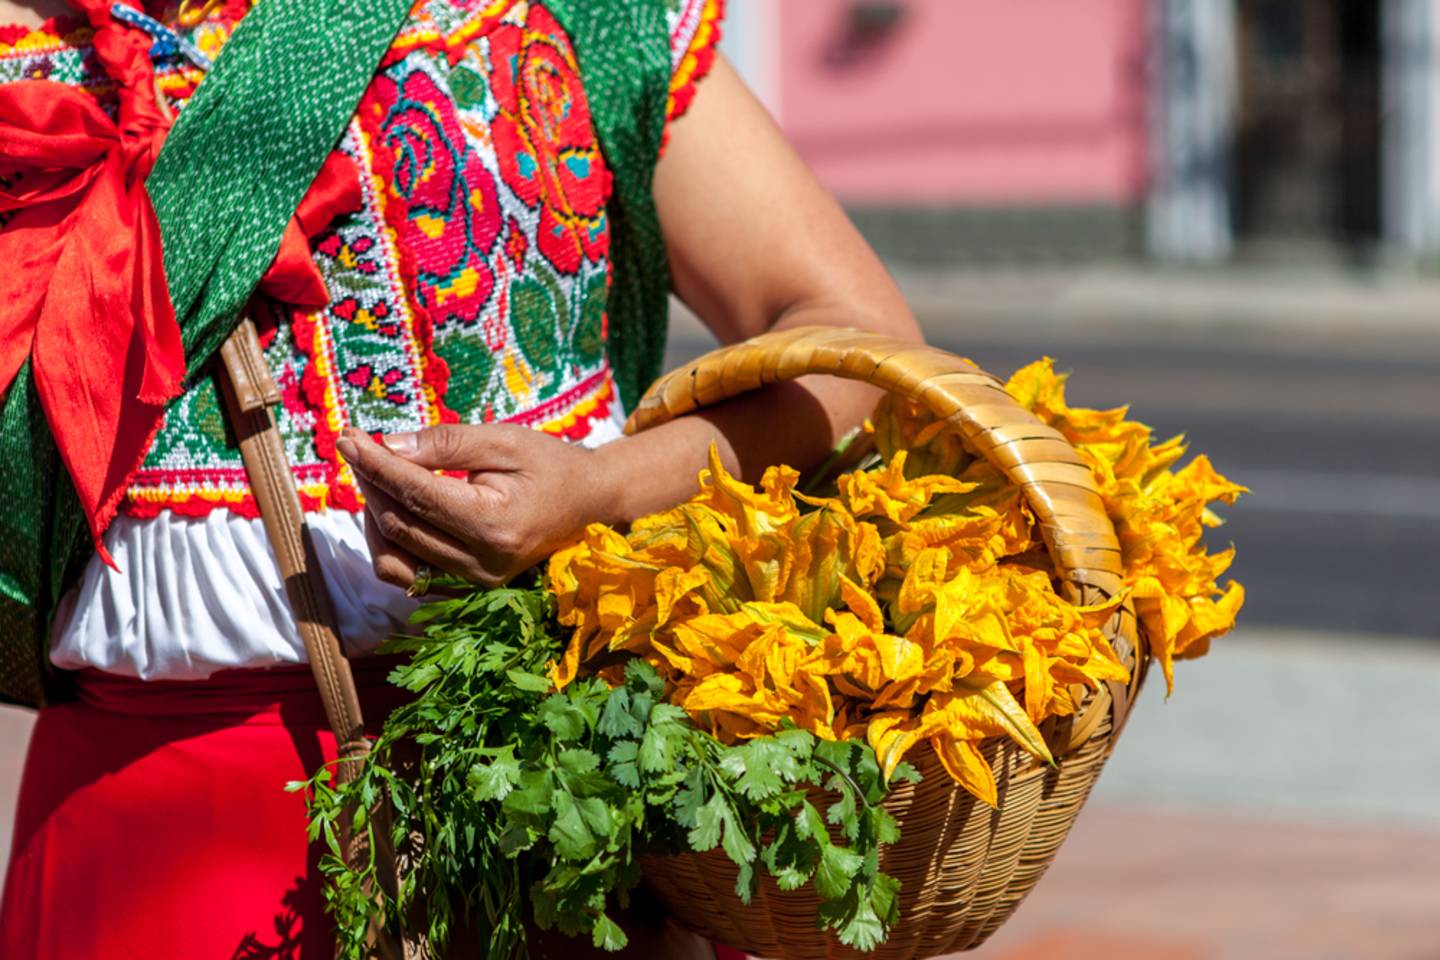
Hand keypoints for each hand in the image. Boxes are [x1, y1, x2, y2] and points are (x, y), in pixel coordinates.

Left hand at [335, 423, 610, 592]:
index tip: (349, 439)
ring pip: (394, 558)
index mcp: (495, 524)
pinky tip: (395, 511)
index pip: (416, 494)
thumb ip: (447, 443)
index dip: (377, 465)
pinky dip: (391, 544)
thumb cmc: (549, 464)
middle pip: (400, 524)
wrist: (588, 502)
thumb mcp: (504, 440)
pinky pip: (408, 576)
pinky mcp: (469, 590)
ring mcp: (475, 583)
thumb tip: (387, 446)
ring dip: (374, 516)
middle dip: (371, 482)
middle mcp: (483, 564)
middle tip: (357, 448)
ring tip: (380, 479)